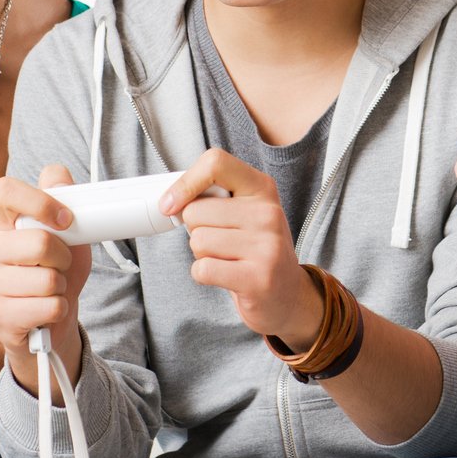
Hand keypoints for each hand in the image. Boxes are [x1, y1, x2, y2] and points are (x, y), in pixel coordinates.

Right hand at [0, 166, 90, 377]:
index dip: (42, 201)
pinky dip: (58, 309)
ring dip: (61, 287)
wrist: (48, 316)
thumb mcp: (66, 229)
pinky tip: (44, 309)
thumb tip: (59, 177)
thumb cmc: (53, 266)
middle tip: (59, 264)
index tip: (66, 220)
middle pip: (40, 242)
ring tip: (49, 288)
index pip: (6, 190)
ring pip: (48, 280)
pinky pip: (49, 307)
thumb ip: (63, 196)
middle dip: (64, 257)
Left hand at [160, 149, 318, 347]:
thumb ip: (214, 198)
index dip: (185, 183)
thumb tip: (169, 202)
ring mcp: (266, 247)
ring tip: (228, 259)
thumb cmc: (254, 249)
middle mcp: (268, 213)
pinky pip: (203, 269)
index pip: (215, 163)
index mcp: (262, 188)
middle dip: (195, 230)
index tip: (170, 204)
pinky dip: (203, 274)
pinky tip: (225, 276)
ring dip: (202, 254)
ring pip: (197, 241)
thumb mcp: (245, 212)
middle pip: (195, 211)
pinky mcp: (258, 279)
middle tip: (220, 241)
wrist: (287, 294)